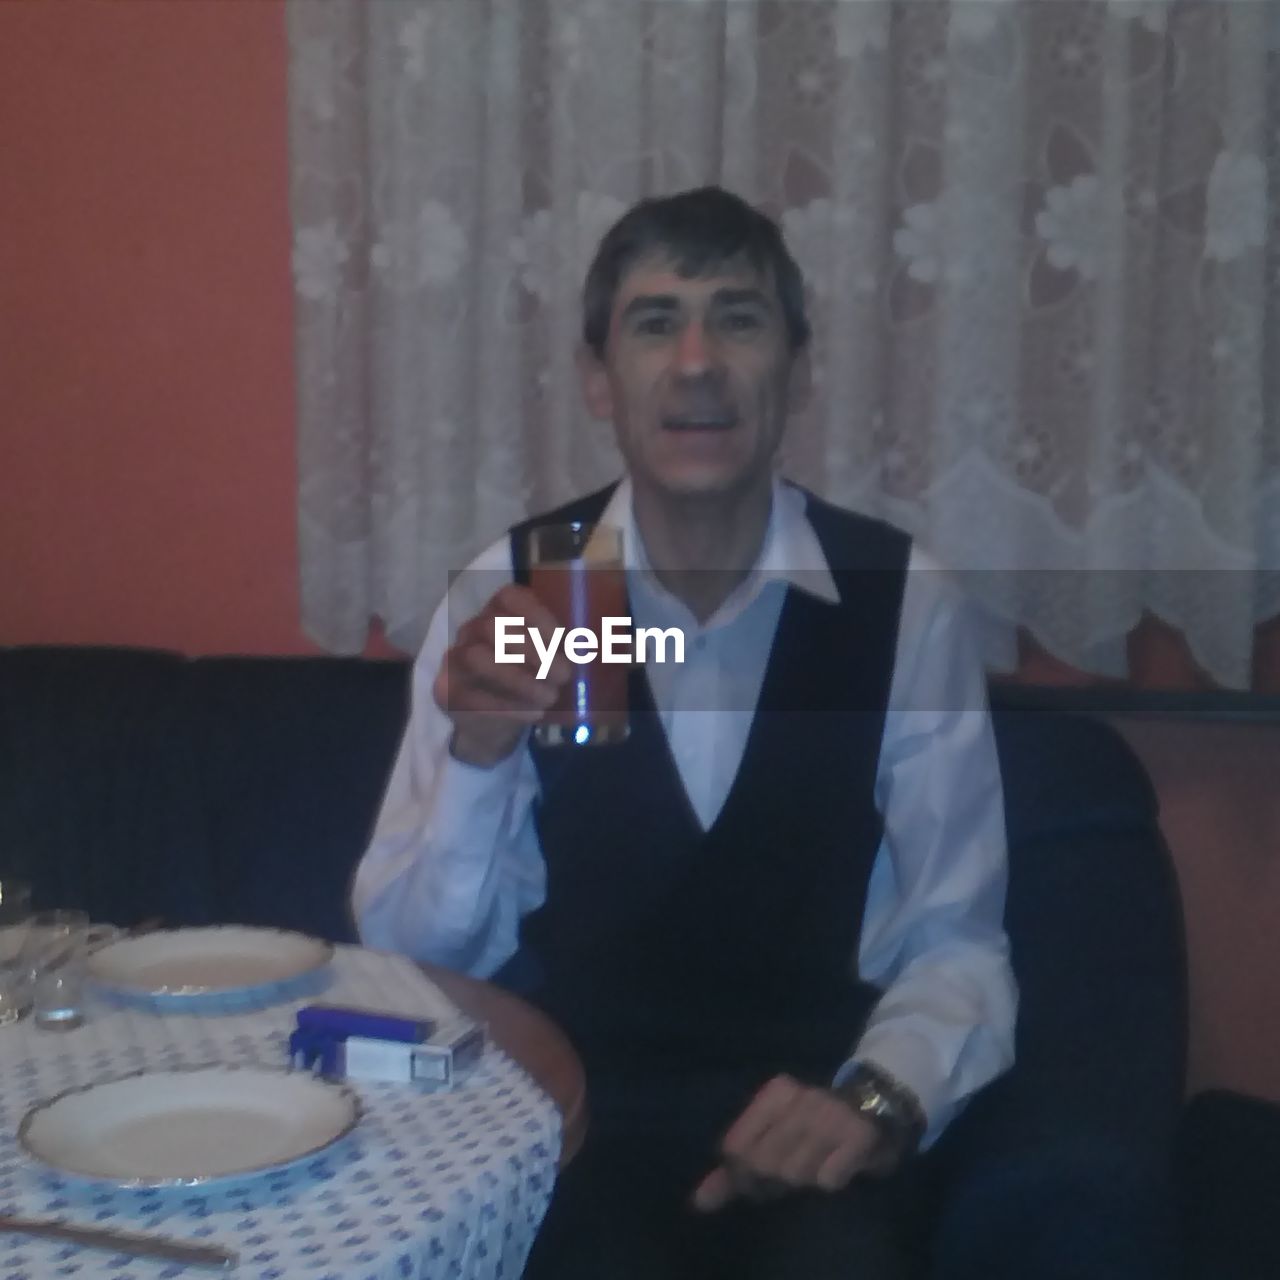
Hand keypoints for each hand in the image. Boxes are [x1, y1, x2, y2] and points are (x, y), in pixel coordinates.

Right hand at [433, 584, 570, 766]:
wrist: (493, 724)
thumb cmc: (528, 681)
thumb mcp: (549, 660)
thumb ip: (567, 649)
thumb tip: (602, 650)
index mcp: (499, 612)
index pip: (509, 597)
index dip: (536, 613)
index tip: (564, 639)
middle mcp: (472, 629)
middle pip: (494, 627)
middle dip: (533, 650)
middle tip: (564, 675)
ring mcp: (455, 659)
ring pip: (478, 658)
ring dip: (519, 679)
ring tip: (550, 697)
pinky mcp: (446, 691)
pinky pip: (470, 695)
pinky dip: (506, 706)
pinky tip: (532, 714)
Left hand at [692, 1074, 887, 1212]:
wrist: (875, 1105)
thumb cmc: (813, 1127)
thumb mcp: (773, 1133)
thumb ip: (736, 1167)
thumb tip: (700, 1201)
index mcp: (775, 1093)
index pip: (736, 1146)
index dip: (743, 1172)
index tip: (758, 1174)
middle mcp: (801, 1098)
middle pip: (763, 1163)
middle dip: (773, 1179)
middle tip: (790, 1174)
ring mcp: (830, 1115)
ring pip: (795, 1173)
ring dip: (804, 1179)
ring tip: (814, 1166)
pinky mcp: (858, 1135)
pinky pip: (828, 1177)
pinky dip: (829, 1179)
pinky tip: (834, 1169)